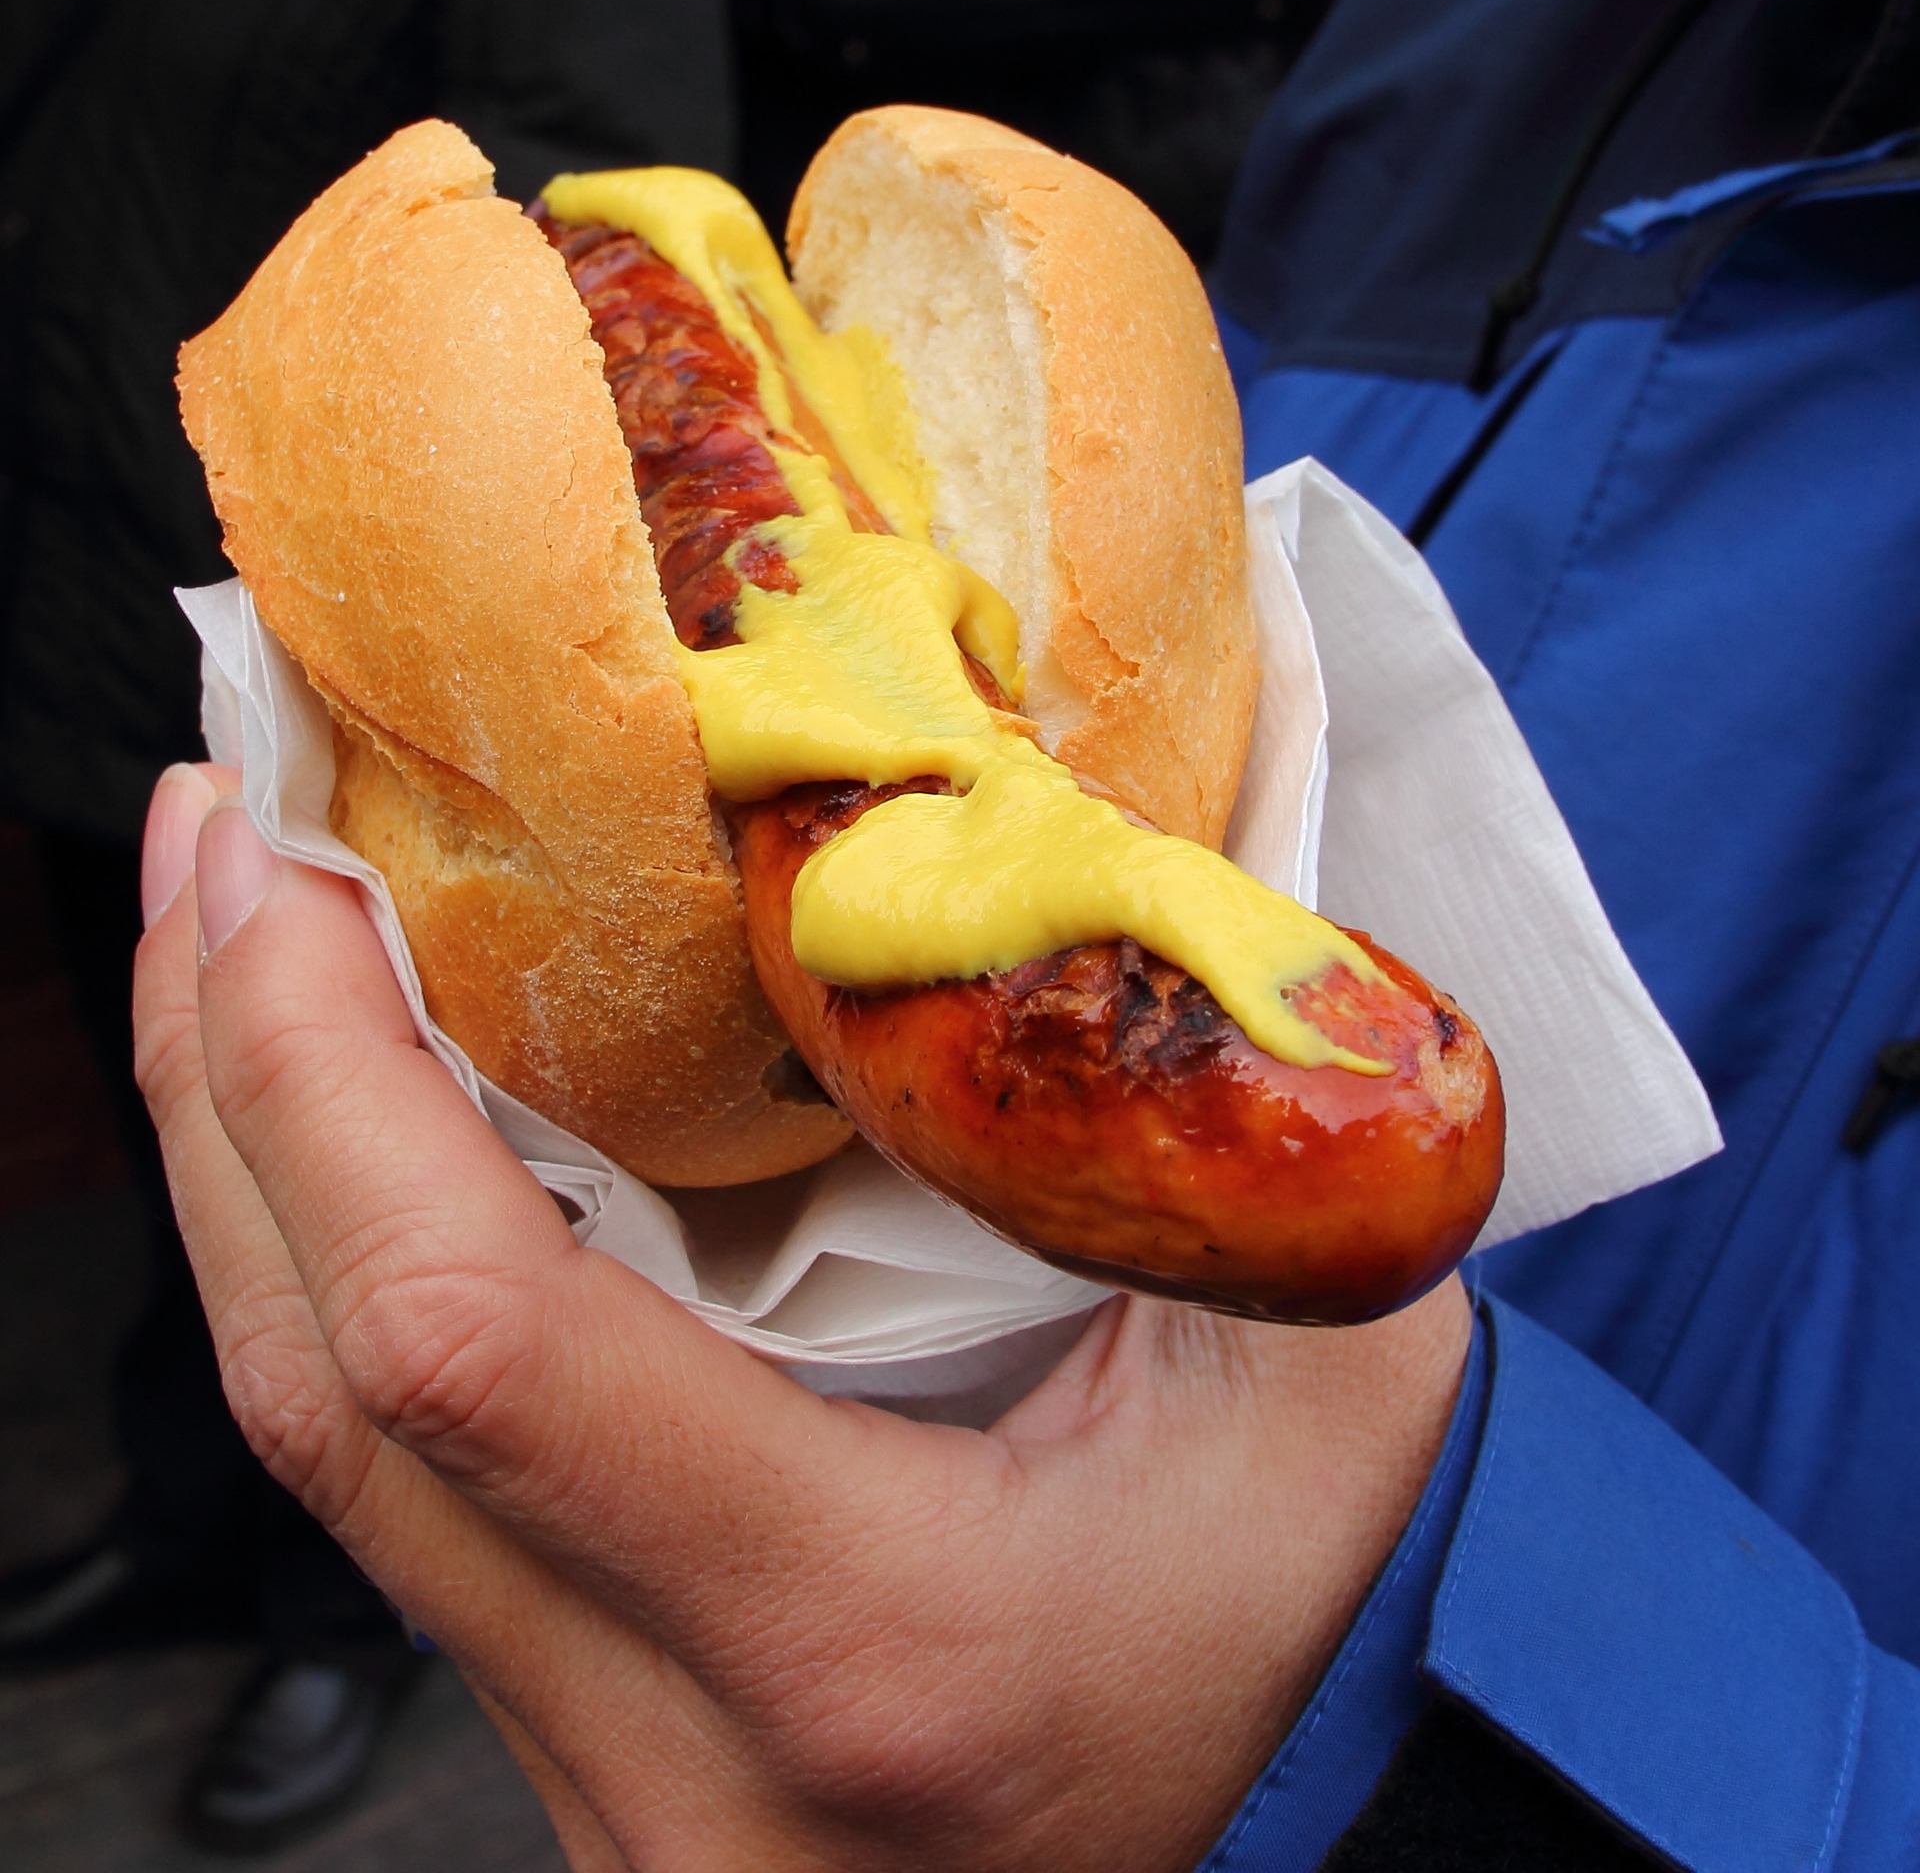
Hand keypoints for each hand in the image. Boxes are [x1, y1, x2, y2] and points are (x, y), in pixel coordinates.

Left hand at [134, 762, 1471, 1872]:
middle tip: (217, 828)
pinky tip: (335, 1130)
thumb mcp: (1319, 1370)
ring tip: (234, 939)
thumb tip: (1053, 882)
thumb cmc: (1317, 1606)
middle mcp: (670, 1731)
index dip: (324, 1075)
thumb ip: (1197, 1135)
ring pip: (314, 1444)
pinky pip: (384, 1477)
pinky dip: (326, 1269)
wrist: (1295, 1817)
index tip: (286, 859)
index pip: (472, 1341)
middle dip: (223, 1073)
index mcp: (860, 1633)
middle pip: (323, 1384)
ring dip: (242, 1164)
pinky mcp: (577, 1716)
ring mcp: (594, 1756)